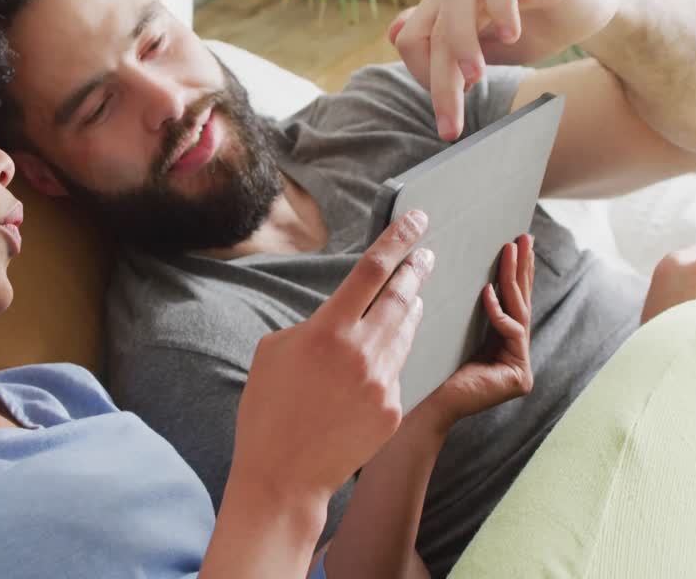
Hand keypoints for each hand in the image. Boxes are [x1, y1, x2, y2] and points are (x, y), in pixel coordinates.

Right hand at [231, 210, 433, 502]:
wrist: (283, 476)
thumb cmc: (268, 410)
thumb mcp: (274, 351)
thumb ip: (311, 325)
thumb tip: (340, 315)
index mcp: (326, 330)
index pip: (372, 270)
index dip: (398, 239)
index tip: (418, 220)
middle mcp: (361, 352)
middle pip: (400, 296)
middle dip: (416, 272)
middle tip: (426, 257)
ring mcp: (382, 382)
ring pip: (405, 332)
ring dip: (409, 312)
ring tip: (411, 300)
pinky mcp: (394, 408)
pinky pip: (398, 371)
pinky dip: (391, 359)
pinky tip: (378, 362)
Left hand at [388, 0, 624, 139]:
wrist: (589, 5)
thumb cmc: (530, 27)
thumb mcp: (482, 50)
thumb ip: (442, 48)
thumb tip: (393, 36)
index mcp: (444, 8)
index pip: (410, 40)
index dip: (423, 77)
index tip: (449, 111)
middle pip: (429, 26)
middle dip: (438, 79)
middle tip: (453, 123)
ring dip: (459, 39)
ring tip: (476, 77)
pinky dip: (501, 5)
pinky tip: (511, 35)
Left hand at [418, 234, 535, 428]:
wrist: (419, 404)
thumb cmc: (426, 366)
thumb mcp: (448, 326)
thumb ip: (463, 305)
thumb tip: (457, 264)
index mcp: (498, 344)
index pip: (510, 302)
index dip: (514, 272)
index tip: (515, 241)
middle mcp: (514, 355)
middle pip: (521, 304)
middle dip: (522, 268)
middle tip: (525, 238)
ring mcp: (520, 367)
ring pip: (520, 314)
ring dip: (514, 279)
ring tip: (511, 250)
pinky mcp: (519, 377)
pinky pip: (512, 333)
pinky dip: (499, 311)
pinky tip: (487, 292)